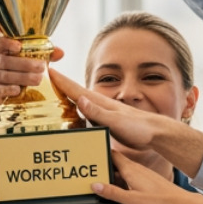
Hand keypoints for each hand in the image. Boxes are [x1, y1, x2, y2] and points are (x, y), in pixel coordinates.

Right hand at [0, 35, 62, 104]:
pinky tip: (17, 90)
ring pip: (3, 75)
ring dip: (21, 77)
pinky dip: (7, 89)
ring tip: (37, 80)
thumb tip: (61, 52)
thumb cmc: (21, 72)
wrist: (6, 93)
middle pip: (4, 60)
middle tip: (41, 67)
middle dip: (24, 64)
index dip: (7, 43)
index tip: (20, 47)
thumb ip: (46, 55)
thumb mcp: (33, 61)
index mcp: (2, 50)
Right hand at [50, 67, 173, 150]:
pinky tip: (76, 114)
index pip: (77, 89)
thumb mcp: (117, 122)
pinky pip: (88, 114)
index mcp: (101, 103)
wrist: (156, 133)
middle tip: (46, 77)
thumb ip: (99, 113)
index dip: (62, 81)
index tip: (49, 70)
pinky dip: (79, 110)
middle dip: (61, 85)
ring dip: (68, 96)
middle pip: (76, 93)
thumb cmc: (139, 127)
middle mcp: (101, 105)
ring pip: (81, 102)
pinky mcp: (108, 122)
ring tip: (55, 92)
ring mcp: (104, 112)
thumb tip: (80, 100)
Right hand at [88, 152, 197, 203]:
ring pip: (122, 171)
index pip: (111, 155)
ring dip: (111, 175)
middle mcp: (136, 168)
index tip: (88, 156)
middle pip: (114, 163)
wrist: (180, 203)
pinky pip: (129, 177)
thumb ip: (112, 193)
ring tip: (98, 181)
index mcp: (130, 170)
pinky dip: (120, 181)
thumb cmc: (158, 202)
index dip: (99, 154)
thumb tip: (94, 185)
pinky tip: (117, 189)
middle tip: (88, 170)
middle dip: (102, 166)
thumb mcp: (131, 201)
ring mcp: (142, 174)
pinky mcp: (147, 180)